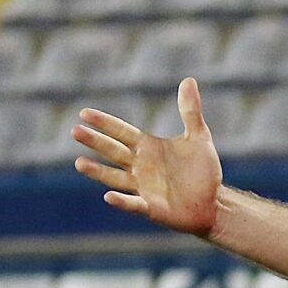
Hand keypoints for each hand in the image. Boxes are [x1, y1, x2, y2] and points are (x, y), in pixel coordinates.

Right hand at [71, 78, 222, 236]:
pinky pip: (133, 204)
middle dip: (95, 141)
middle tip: (75, 131)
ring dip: (98, 171)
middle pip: (113, 151)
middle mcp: (139, 166)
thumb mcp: (199, 138)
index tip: (84, 113)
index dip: (105, 123)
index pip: (121, 132)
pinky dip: (121, 201)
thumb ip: (190, 112)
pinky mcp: (151, 207)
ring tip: (79, 163)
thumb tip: (189, 80)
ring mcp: (142, 187)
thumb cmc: (203, 171)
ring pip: (115, 177)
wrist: (213, 202)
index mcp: (147, 147)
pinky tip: (108, 196)